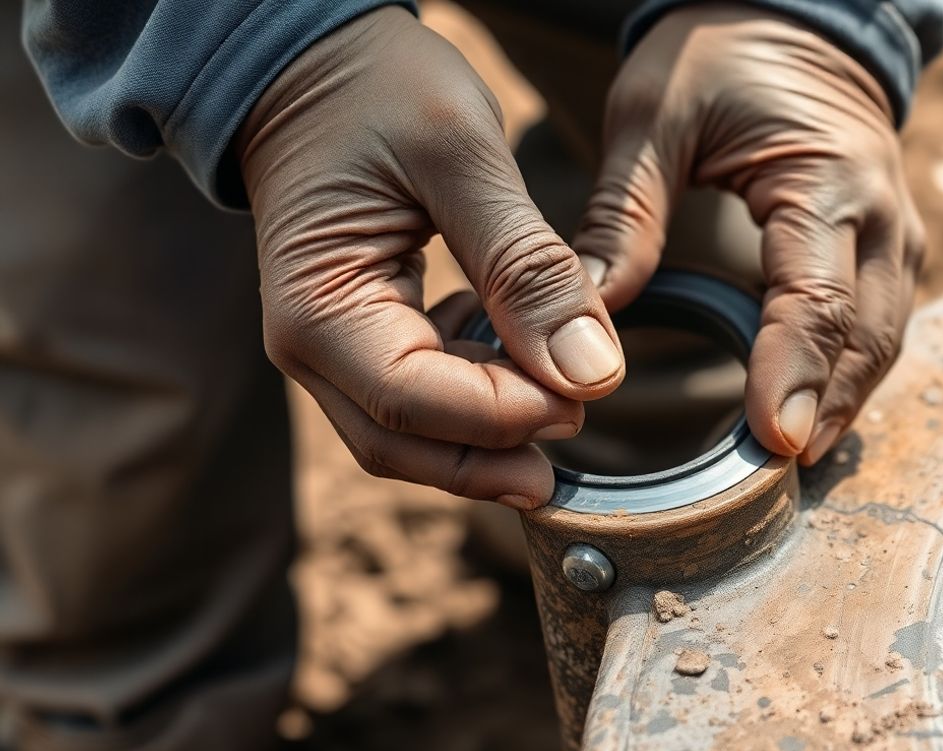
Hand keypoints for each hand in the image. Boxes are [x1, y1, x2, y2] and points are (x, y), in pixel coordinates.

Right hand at [236, 7, 623, 508]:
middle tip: (585, 418)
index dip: (506, 415)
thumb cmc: (377, 90)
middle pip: (407, 445)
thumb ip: (526, 266)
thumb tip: (592, 372)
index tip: (588, 390)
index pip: (413, 404)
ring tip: (566, 387)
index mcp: (319, 307)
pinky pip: (420, 398)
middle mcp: (310, 348)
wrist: (314, 66)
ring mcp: (330, 351)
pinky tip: (523, 352)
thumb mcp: (464, 157)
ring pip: (414, 435)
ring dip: (494, 430)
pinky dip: (480, 394)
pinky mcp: (361, 340)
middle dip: (499, 452)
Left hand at [575, 5, 923, 465]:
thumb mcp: (653, 116)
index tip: (773, 439)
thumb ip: (625, 214)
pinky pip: (876, 328)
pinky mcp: (885, 251)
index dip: (795, 373)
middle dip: (825, 408)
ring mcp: (894, 235)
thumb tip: (587, 315)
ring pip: (881, 341)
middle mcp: (879, 212)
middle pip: (866, 335)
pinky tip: (804, 419)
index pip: (818, 294)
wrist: (790, 20)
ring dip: (840, 403)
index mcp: (826, 175)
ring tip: (788, 465)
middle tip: (776, 476)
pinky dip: (845, 378)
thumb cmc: (715, 59)